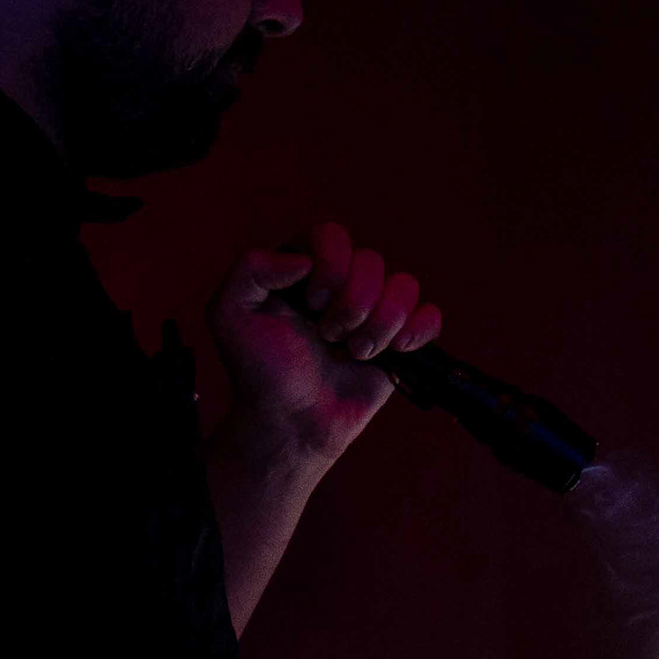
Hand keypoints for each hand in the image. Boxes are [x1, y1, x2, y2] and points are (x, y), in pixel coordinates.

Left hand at [206, 220, 444, 469]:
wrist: (290, 423)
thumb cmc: (260, 373)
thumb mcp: (228, 314)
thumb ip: (252, 268)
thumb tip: (304, 259)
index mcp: (303, 268)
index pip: (332, 235)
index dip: (329, 268)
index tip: (309, 306)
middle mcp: (341, 283)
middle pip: (372, 262)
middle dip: (350, 306)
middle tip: (326, 336)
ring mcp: (373, 311)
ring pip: (404, 286)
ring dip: (379, 325)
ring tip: (354, 352)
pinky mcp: (399, 341)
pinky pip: (429, 315)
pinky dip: (417, 331)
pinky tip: (393, 351)